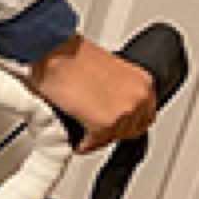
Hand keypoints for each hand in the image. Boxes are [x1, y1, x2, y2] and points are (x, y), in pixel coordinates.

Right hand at [27, 35, 157, 153]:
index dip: (128, 123)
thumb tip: (108, 105)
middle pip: (132, 129)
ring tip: (85, 136)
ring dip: (98, 139)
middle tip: (99, 133)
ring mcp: (124, 111)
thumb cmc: (71, 56)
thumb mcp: (107, 69)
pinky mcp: (105, 124)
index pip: (145, 115)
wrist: (53, 53)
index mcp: (143, 81)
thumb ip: (116, 89)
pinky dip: (85, 144)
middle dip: (114, 132)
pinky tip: (79, 142)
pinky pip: (97, 142)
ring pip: (114, 137)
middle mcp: (138, 96)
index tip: (117, 126)